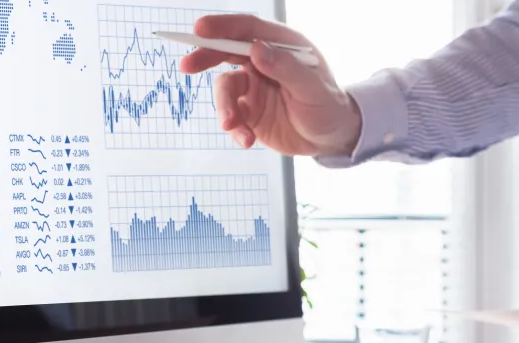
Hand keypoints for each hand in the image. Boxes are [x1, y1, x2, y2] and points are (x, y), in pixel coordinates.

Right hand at [178, 15, 361, 155]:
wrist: (331, 138)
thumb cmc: (328, 106)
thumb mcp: (313, 88)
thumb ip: (286, 68)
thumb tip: (257, 49)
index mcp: (281, 46)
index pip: (248, 29)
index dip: (223, 26)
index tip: (201, 29)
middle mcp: (263, 62)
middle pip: (226, 51)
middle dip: (205, 57)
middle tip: (187, 66)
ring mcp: (254, 87)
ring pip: (226, 90)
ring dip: (224, 108)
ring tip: (232, 126)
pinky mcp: (249, 111)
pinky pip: (232, 116)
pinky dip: (235, 129)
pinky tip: (247, 140)